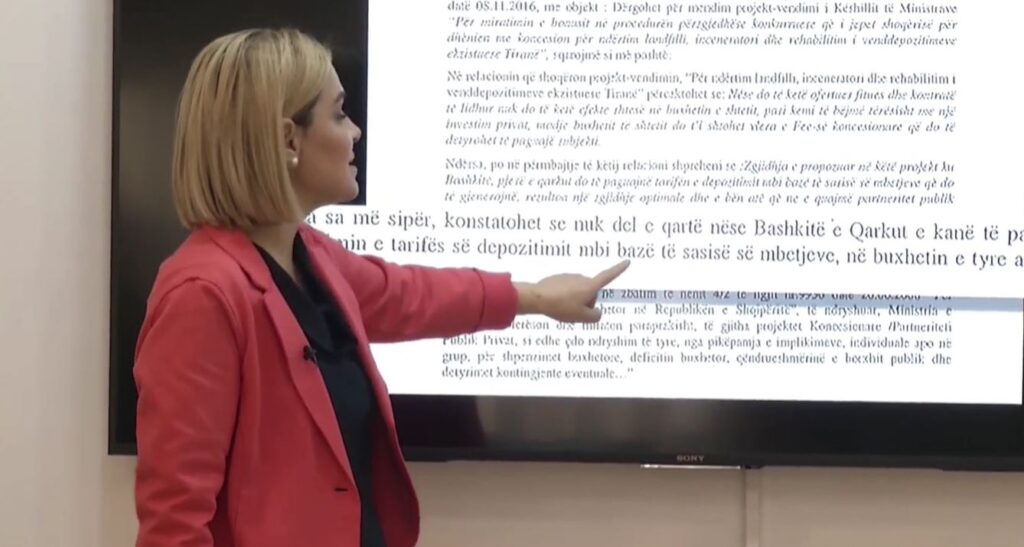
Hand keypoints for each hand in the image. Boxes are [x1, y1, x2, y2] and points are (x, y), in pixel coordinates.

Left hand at [513, 260, 629, 322]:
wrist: (536, 297)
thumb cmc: (561, 307)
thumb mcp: (582, 317)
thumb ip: (595, 317)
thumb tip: (597, 313)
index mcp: (590, 286)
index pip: (608, 276)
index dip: (619, 269)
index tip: (627, 261)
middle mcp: (581, 278)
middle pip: (591, 294)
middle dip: (586, 304)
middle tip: (573, 313)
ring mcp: (569, 277)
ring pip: (578, 294)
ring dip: (574, 302)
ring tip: (561, 309)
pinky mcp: (558, 279)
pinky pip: (566, 291)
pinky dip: (563, 298)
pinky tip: (554, 304)